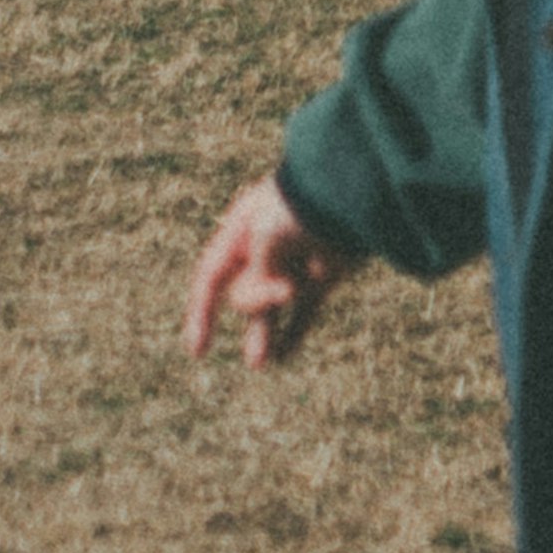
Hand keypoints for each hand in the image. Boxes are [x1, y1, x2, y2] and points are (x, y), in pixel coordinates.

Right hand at [185, 174, 347, 369]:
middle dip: (257, 304)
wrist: (355, 187)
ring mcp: (294, 264)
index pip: (211, 276)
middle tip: (288, 291)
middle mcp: (263, 248)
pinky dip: (294, 333)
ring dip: (262, 336)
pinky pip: (303, 313)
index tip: (197, 351)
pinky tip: (284, 357)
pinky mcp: (322, 277)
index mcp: (242, 229)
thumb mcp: (267, 242)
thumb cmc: (304, 206)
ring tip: (259, 364)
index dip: (201, 313)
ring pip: (270, 311)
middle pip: (243, 294)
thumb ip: (259, 280)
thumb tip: (271, 307)